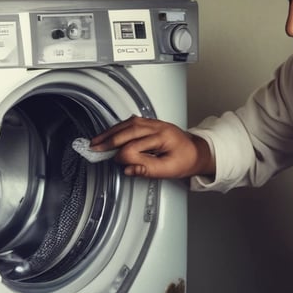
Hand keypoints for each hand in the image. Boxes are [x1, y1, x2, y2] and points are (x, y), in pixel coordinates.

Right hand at [90, 116, 214, 177]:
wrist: (197, 151)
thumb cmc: (185, 160)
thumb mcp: (169, 170)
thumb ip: (148, 170)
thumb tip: (128, 169)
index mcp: (163, 137)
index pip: (135, 146)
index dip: (125, 157)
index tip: (120, 164)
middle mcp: (157, 126)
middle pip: (128, 130)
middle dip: (110, 140)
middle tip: (95, 148)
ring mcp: (153, 123)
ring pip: (128, 124)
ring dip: (110, 132)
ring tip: (97, 141)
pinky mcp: (150, 123)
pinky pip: (131, 122)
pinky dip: (117, 128)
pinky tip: (109, 133)